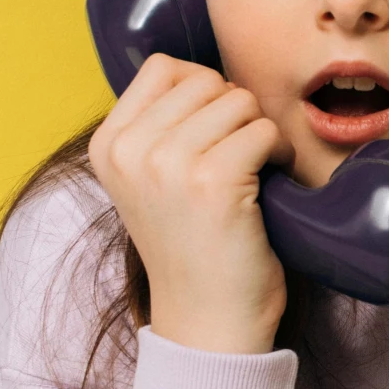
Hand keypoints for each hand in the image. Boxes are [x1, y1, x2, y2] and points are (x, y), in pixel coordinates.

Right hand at [88, 52, 293, 354]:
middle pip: (206, 81)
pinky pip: (264, 131)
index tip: (213, 134)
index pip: (163, 68)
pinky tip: (271, 184)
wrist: (207, 320)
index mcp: (108, 145)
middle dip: (235, 113)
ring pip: (239, 102)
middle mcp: (131, 150)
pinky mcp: (213, 182)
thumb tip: (204, 74)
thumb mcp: (149, 181)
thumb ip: (159, 127)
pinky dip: (280, 153)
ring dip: (260, 133)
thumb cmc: (192, 248)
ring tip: (254, 173)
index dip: (204, 91)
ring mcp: (168, 164)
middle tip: (240, 157)